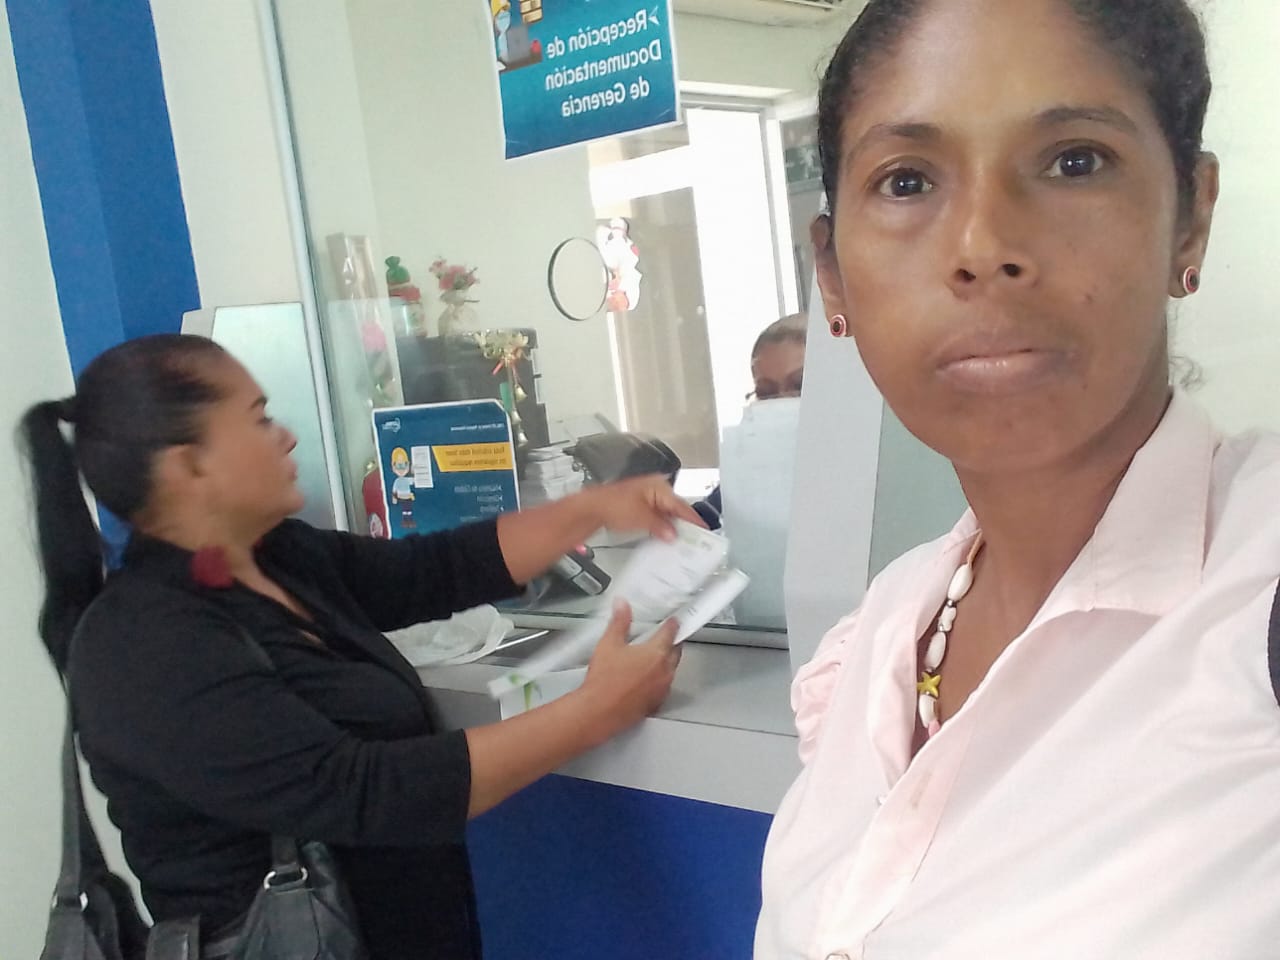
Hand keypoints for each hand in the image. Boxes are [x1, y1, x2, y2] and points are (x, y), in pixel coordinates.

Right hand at [578, 601, 679, 740]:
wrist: (600, 711)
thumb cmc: (605, 680)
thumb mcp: (609, 643)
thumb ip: (619, 622)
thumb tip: (622, 605)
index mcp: (656, 652)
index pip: (671, 633)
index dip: (672, 624)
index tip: (673, 621)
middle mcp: (664, 671)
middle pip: (676, 651)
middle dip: (673, 643)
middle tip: (666, 637)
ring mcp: (662, 689)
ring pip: (671, 670)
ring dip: (667, 662)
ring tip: (655, 658)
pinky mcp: (656, 703)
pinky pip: (664, 687)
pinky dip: (659, 680)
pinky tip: (648, 680)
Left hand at [586, 475, 706, 541]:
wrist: (592, 507)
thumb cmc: (613, 505)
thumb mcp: (643, 519)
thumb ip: (661, 527)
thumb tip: (674, 534)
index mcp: (659, 487)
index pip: (683, 506)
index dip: (694, 520)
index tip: (704, 531)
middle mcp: (655, 489)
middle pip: (676, 509)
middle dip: (683, 525)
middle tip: (694, 541)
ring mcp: (646, 497)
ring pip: (666, 514)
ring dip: (671, 527)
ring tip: (679, 542)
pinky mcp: (639, 505)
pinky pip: (656, 516)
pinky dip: (660, 527)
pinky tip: (662, 538)